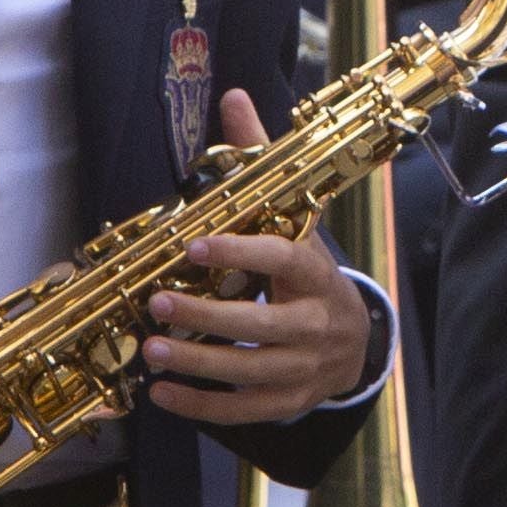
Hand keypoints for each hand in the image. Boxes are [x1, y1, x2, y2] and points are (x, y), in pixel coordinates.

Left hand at [146, 95, 370, 420]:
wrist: (354, 344)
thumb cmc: (307, 276)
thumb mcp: (294, 221)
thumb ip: (260, 163)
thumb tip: (235, 97)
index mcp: (315, 273)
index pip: (283, 259)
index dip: (241, 252)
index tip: (194, 244)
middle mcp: (315, 322)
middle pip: (262, 325)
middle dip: (208, 317)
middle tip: (159, 301)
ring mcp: (303, 367)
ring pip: (250, 371)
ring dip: (198, 363)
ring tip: (152, 349)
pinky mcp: (288, 402)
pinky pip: (243, 409)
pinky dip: (201, 406)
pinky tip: (162, 394)